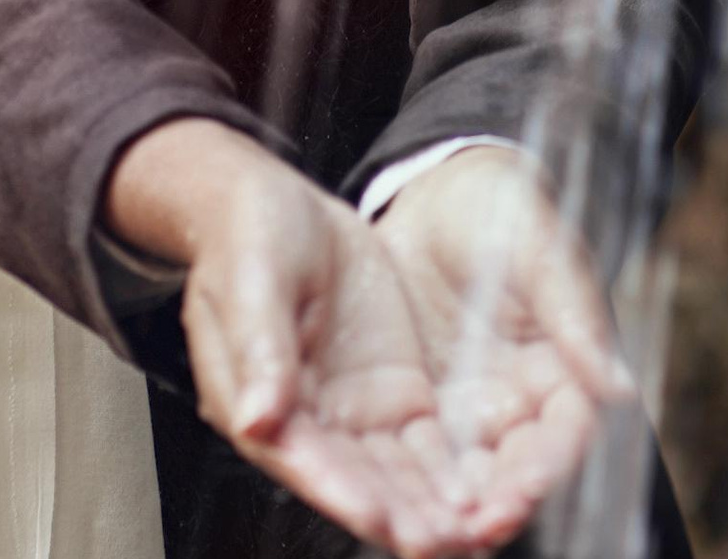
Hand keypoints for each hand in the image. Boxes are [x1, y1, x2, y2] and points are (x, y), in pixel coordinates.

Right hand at [104, 119, 505, 556]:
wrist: (275, 202)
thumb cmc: (247, 235)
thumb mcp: (252, 278)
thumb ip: (260, 348)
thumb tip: (256, 417)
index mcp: (261, 401)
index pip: (306, 460)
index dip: (345, 493)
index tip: (382, 519)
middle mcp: (311, 421)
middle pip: (358, 482)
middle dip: (401, 517)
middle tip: (443, 543)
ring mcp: (355, 411)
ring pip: (397, 475)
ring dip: (431, 510)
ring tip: (473, 535)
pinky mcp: (393, 393)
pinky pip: (425, 445)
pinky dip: (450, 475)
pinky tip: (481, 498)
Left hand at [372, 144, 634, 546]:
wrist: (435, 191)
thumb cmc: (500, 207)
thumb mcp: (538, 245)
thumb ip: (573, 312)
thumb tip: (620, 390)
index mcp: (564, 369)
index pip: (566, 434)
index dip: (548, 468)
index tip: (521, 491)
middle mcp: (521, 403)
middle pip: (516, 471)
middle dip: (497, 506)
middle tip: (468, 530)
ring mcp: (471, 410)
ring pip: (469, 478)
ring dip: (453, 512)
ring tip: (428, 538)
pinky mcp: (423, 407)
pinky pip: (421, 457)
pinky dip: (410, 486)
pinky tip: (389, 506)